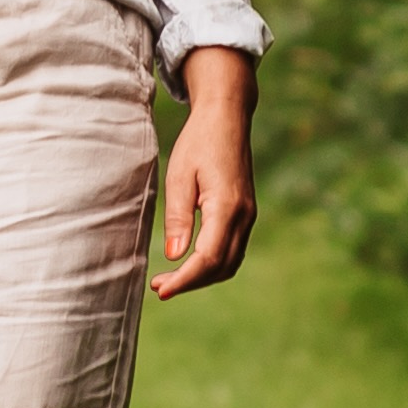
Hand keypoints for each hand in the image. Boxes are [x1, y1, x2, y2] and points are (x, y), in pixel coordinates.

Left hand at [152, 47, 257, 299]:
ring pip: (229, 263)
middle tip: (159, 287)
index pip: (207, 258)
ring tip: (171, 278)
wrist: (227, 118)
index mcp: (226, 206)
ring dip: (202, 276)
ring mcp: (248, 216)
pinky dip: (212, 264)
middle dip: (191, 283)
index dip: (184, 280)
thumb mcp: (179, 175)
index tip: (160, 290)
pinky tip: (190, 261)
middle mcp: (243, 215)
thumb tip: (175, 256)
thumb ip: (178, 217)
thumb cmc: (198, 142)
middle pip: (220, 267)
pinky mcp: (246, 214)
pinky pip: (233, 250)